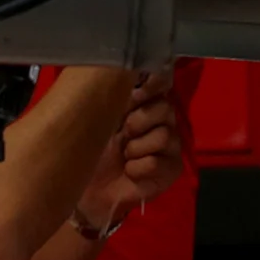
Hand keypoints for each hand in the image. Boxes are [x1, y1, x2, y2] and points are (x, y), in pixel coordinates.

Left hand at [77, 70, 185, 229]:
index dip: (152, 86)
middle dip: (139, 121)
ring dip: (135, 149)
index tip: (135, 95)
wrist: (88, 191)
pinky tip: (128, 172)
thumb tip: (121, 67)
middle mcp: (161, 120)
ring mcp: (170, 145)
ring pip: (163, 135)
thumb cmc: (89, 151)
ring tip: (123, 156)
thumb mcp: (97, 118)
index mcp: (144, 103)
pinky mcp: (172, 169)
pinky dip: (138, 168)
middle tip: (123, 132)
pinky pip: (159, 161)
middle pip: (165, 107)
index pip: (161, 82)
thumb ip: (113, 93)